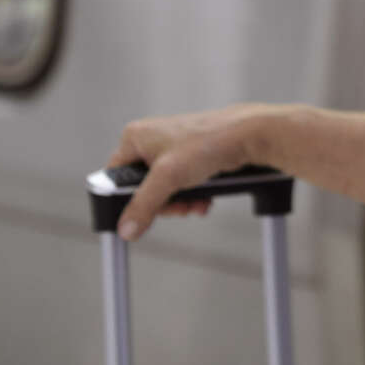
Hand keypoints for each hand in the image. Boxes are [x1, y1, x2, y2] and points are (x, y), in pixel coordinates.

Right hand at [107, 105, 280, 241]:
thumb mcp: (168, 177)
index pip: (115, 176)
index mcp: (135, 137)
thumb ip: (144, 205)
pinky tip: (205, 200)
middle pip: (143, 188)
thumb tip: (126, 228)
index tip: (140, 217)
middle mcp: (151, 140)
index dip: (128, 200)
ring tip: (195, 205)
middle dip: (163, 204)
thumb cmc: (209, 142)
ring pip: (166, 189)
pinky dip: (193, 195)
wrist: (249, 135)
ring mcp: (172, 149)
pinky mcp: (191, 157)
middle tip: (178, 208)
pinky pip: (183, 184)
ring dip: (181, 203)